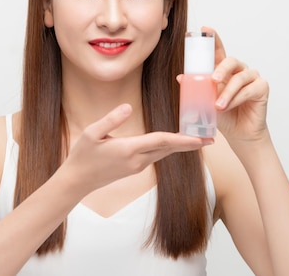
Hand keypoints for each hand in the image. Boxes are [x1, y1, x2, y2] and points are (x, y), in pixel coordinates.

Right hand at [61, 104, 212, 193]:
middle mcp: (137, 160)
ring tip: (199, 137)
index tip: (201, 139)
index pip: (161, 141)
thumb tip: (127, 106)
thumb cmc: (82, 155)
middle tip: (212, 138)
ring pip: (164, 153)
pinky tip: (175, 142)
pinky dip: (168, 148)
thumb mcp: (91, 133)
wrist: (76, 181)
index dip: (183, 139)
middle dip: (191, 144)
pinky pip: (156, 156)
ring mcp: (137, 166)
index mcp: (129, 149)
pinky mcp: (134, 168)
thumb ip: (111, 119)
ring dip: (181, 145)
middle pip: (169, 148)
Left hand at [203, 26, 269, 143]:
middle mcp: (239, 70)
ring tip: (218, 106)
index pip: (218, 51)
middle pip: (231, 61)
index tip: (206, 29)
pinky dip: (237, 99)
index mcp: (224, 70)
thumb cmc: (224, 115)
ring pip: (239, 78)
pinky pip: (249, 90)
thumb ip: (196, 89)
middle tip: (213, 80)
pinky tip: (229, 107)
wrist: (239, 134)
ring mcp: (252, 78)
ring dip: (227, 92)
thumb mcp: (206, 102)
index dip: (213, 39)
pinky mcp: (262, 88)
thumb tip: (181, 78)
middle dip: (221, 69)